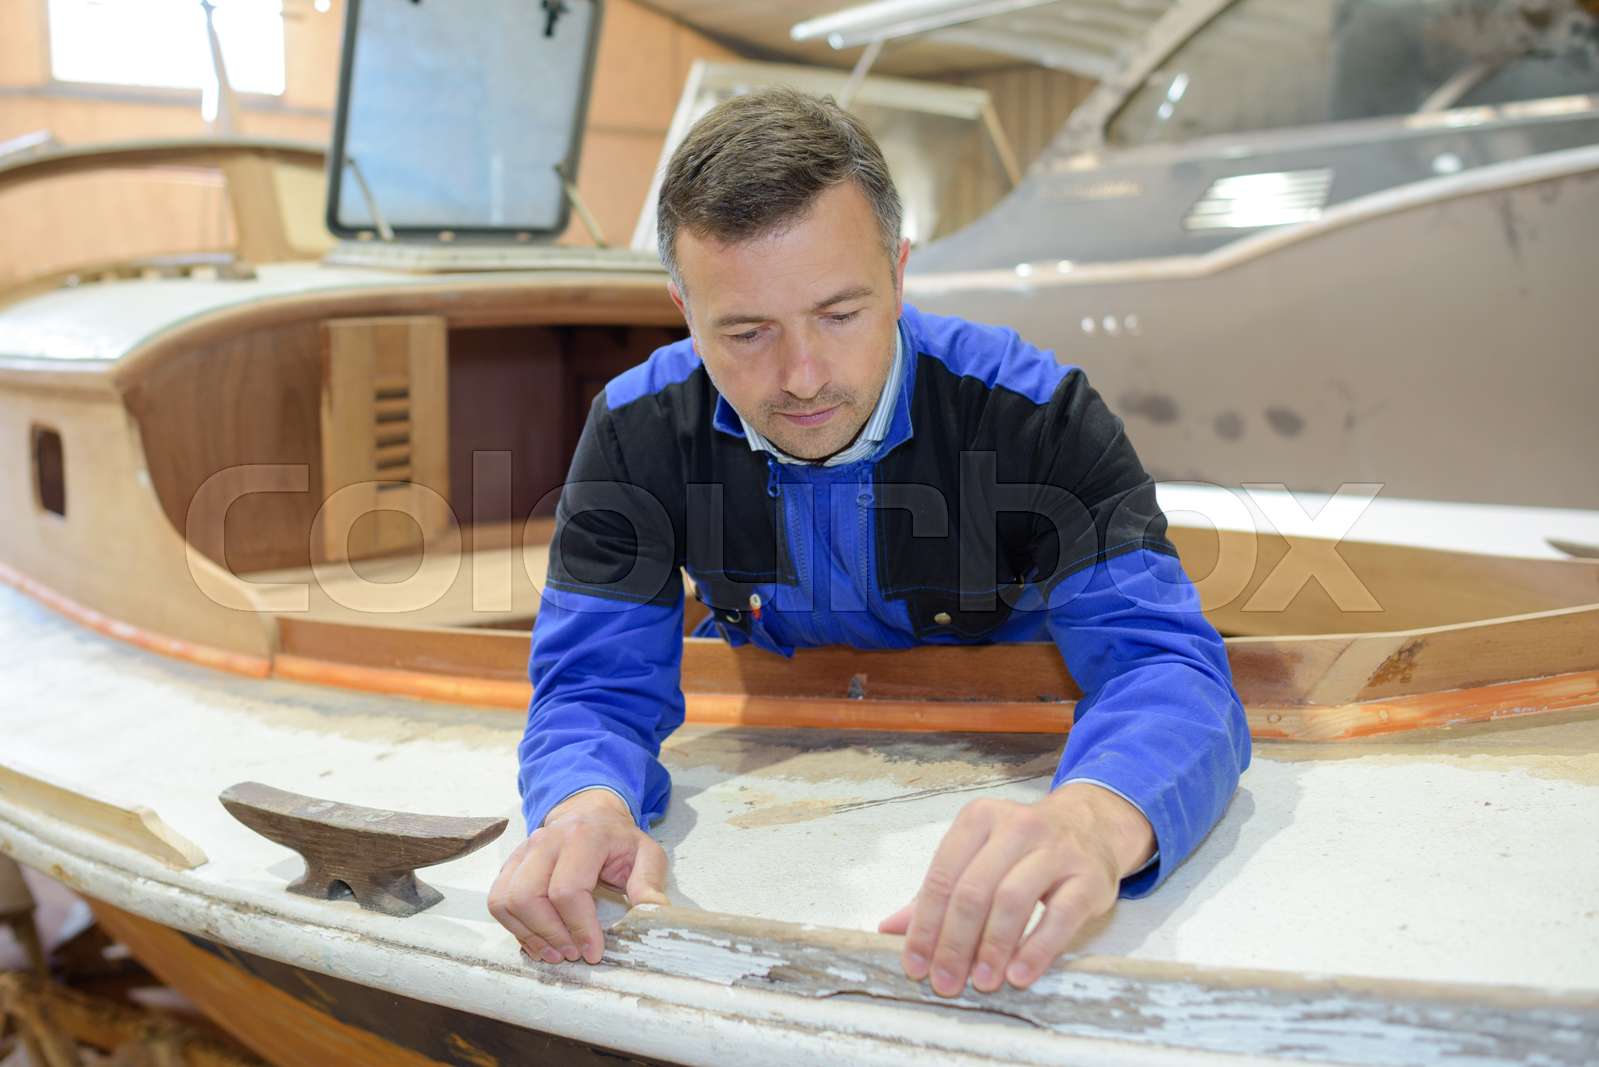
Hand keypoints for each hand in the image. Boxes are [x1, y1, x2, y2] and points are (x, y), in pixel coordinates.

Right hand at [487, 789, 668, 965]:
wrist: (590, 814)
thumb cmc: (618, 840)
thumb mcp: (645, 853)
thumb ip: (649, 881)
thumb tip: (654, 912)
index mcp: (583, 836)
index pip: (568, 890)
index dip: (579, 928)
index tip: (594, 951)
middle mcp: (546, 841)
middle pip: (529, 897)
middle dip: (551, 934)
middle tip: (572, 954)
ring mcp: (524, 851)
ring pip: (507, 900)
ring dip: (529, 935)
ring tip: (554, 953)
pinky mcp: (510, 864)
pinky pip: (498, 900)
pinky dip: (513, 927)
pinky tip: (537, 941)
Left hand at [878, 783, 1152, 996]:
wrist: (1093, 827)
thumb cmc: (1024, 849)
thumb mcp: (979, 857)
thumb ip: (938, 892)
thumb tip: (889, 929)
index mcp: (979, 819)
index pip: (942, 876)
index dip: (925, 925)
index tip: (916, 965)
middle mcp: (1016, 827)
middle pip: (973, 890)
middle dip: (954, 942)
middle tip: (946, 983)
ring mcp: (1055, 850)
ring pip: (1012, 899)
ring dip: (992, 946)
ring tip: (981, 982)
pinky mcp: (1087, 877)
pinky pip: (1059, 916)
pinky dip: (1036, 948)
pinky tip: (1019, 975)